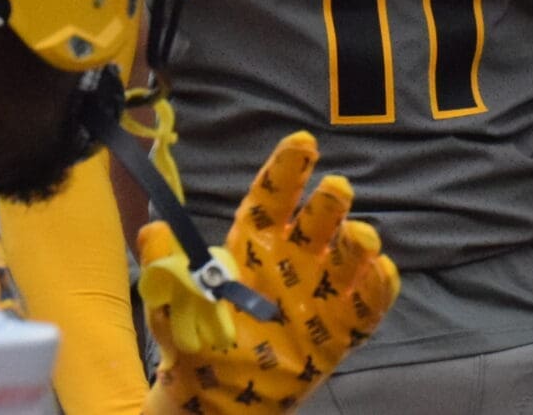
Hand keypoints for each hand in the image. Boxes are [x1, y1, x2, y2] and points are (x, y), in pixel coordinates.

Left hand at [141, 132, 399, 414]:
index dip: (287, 171)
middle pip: (317, 222)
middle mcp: (294, 262)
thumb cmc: (197, 342)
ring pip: (347, 259)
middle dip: (329, 203)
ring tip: (360, 236)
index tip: (303, 142)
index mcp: (255, 246)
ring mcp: (320, 296)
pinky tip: (381, 272)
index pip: (273, 199)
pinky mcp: (338, 333)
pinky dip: (377, 290)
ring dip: (357, 244)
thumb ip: (166, 268)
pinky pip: (365, 307)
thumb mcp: (171, 304)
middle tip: (336, 188)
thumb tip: (151, 230)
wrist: (216, 398)